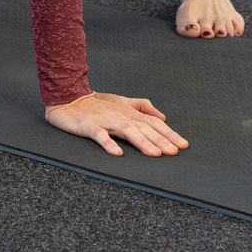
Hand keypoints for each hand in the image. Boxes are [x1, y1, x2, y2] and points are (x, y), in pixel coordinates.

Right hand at [44, 92, 188, 157]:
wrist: (68, 97)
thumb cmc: (96, 102)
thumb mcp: (122, 101)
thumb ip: (142, 106)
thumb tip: (163, 115)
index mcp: (129, 112)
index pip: (154, 123)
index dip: (169, 133)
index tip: (183, 144)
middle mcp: (121, 116)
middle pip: (145, 128)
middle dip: (161, 140)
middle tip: (174, 152)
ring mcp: (105, 120)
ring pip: (128, 131)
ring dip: (143, 142)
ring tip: (155, 153)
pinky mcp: (89, 126)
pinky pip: (100, 136)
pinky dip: (109, 144)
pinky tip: (118, 153)